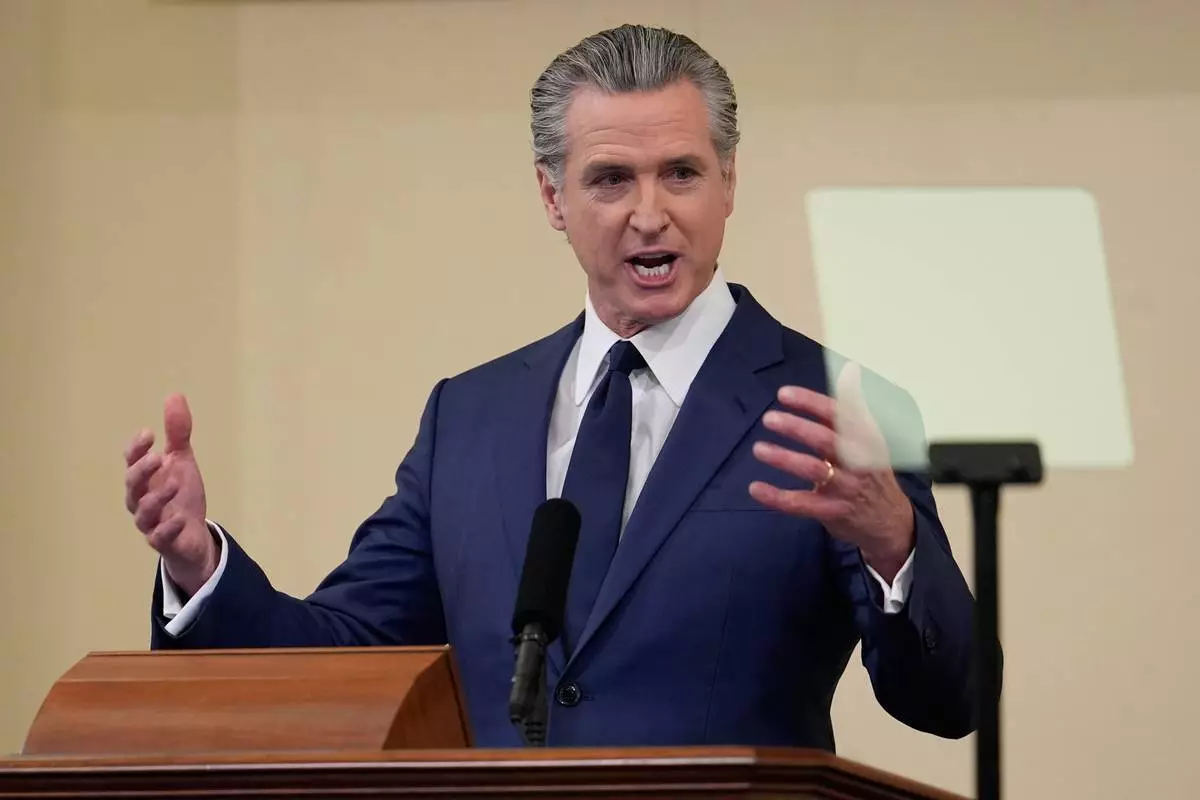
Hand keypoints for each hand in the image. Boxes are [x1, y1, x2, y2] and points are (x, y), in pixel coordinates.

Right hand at [124, 393, 216, 596]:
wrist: (193, 535)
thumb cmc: (180, 495)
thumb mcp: (182, 461)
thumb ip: (177, 433)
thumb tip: (174, 395)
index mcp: (144, 479)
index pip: (132, 462)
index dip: (136, 449)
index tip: (148, 433)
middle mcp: (141, 500)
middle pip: (132, 486)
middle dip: (142, 471)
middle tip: (158, 458)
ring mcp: (151, 522)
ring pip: (144, 512)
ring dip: (158, 498)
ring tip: (175, 482)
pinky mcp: (164, 542)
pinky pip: (159, 538)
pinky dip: (167, 529)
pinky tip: (180, 518)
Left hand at [749, 363, 913, 582]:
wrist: (890, 522)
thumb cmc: (871, 472)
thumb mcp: (870, 437)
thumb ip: (854, 405)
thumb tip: (850, 368)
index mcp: (866, 438)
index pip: (839, 413)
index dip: (810, 402)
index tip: (783, 393)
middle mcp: (859, 461)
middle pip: (826, 440)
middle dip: (797, 427)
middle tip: (769, 418)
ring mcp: (846, 487)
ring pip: (814, 470)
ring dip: (784, 458)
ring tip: (759, 449)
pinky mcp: (833, 511)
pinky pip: (801, 504)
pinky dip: (777, 497)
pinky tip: (756, 487)